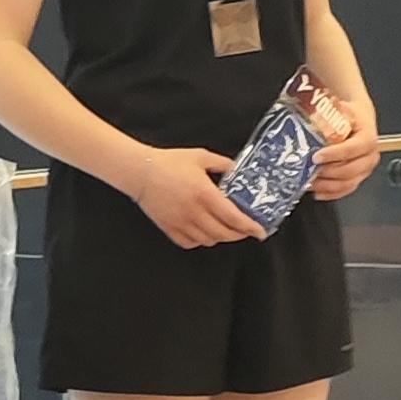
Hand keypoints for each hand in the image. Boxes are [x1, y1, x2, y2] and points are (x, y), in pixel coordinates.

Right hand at [134, 147, 267, 248]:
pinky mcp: (169, 227)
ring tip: (226, 230)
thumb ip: (223, 164)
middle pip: (224, 234)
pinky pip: (190, 243)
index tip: (260, 231)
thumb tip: (237, 170)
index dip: (250, 227)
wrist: (140, 172)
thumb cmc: (168, 163)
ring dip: (221, 237)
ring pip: (209, 240)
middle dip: (240, 235)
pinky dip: (201, 241)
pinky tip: (205, 232)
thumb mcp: (201, 157)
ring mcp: (181, 222)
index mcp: (205, 194)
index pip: (234, 218)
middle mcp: (195, 212)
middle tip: (247, 231)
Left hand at [311, 97, 382, 201]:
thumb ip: (326, 116)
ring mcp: (365, 167)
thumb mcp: (338, 108)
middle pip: (352, 169)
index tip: (316, 156)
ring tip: (310, 181)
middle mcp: (370, 153)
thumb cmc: (345, 111)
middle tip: (309, 171)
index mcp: (367, 135)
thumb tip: (303, 117)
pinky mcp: (358, 177)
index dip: (335, 154)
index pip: (354, 148)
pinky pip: (347, 189)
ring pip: (349, 182)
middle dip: (328, 173)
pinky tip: (318, 192)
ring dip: (327, 185)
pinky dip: (332, 193)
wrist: (355, 114)